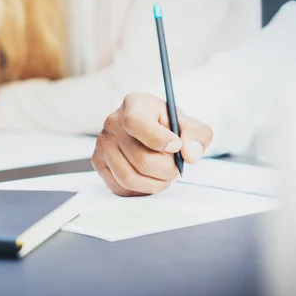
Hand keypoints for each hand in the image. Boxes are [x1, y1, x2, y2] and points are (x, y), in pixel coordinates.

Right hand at [92, 93, 212, 196]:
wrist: (149, 130)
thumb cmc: (168, 126)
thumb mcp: (189, 124)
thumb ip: (197, 136)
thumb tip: (190, 155)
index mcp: (134, 104)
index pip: (136, 122)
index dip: (158, 139)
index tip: (176, 146)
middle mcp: (112, 122)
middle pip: (142, 160)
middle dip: (167, 170)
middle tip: (176, 167)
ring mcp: (103, 144)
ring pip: (130, 178)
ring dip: (155, 184)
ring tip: (164, 175)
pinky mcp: (98, 162)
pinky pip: (120, 188)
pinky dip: (140, 190)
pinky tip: (149, 179)